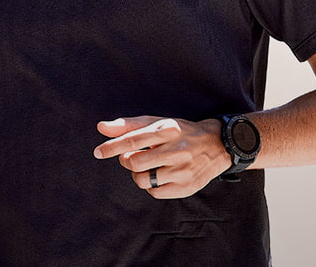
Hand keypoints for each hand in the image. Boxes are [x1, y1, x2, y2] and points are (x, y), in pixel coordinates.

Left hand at [92, 115, 228, 199]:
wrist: (217, 146)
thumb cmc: (180, 132)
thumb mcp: (158, 122)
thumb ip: (128, 125)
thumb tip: (101, 127)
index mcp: (168, 130)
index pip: (133, 140)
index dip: (112, 147)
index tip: (98, 152)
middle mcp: (177, 150)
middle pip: (134, 163)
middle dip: (126, 161)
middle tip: (133, 157)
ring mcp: (183, 171)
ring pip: (142, 180)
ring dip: (138, 174)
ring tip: (149, 166)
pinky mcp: (187, 187)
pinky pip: (154, 192)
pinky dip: (151, 186)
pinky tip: (160, 175)